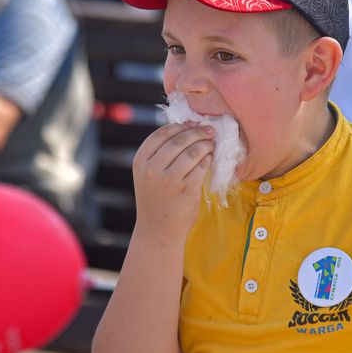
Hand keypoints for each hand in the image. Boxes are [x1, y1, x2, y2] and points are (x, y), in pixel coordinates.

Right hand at [131, 122, 214, 242]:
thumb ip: (160, 153)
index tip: (192, 123)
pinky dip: (208, 159)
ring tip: (211, 143)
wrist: (158, 229)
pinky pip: (202, 166)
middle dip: (197, 132)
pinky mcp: (187, 189)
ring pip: (192, 151)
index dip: (179, 126)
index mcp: (140, 161)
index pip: (160, 134)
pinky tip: (209, 158)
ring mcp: (169, 180)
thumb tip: (188, 127)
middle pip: (179, 140)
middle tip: (208, 130)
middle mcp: (152, 169)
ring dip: (205, 144)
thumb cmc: (156, 198)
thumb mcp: (148, 174)